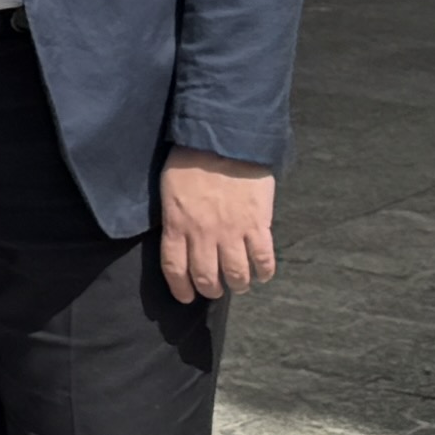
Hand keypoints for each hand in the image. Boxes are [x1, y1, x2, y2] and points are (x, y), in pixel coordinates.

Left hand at [155, 152, 275, 302]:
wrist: (224, 137)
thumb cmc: (191, 158)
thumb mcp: (170, 189)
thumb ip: (174, 216)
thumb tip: (179, 235)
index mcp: (177, 224)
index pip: (174, 268)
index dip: (181, 288)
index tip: (186, 296)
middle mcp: (203, 234)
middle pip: (206, 277)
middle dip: (211, 290)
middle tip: (216, 290)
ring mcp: (232, 231)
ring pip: (236, 274)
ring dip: (238, 284)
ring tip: (240, 283)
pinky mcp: (257, 224)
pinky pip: (263, 258)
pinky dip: (264, 272)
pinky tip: (262, 274)